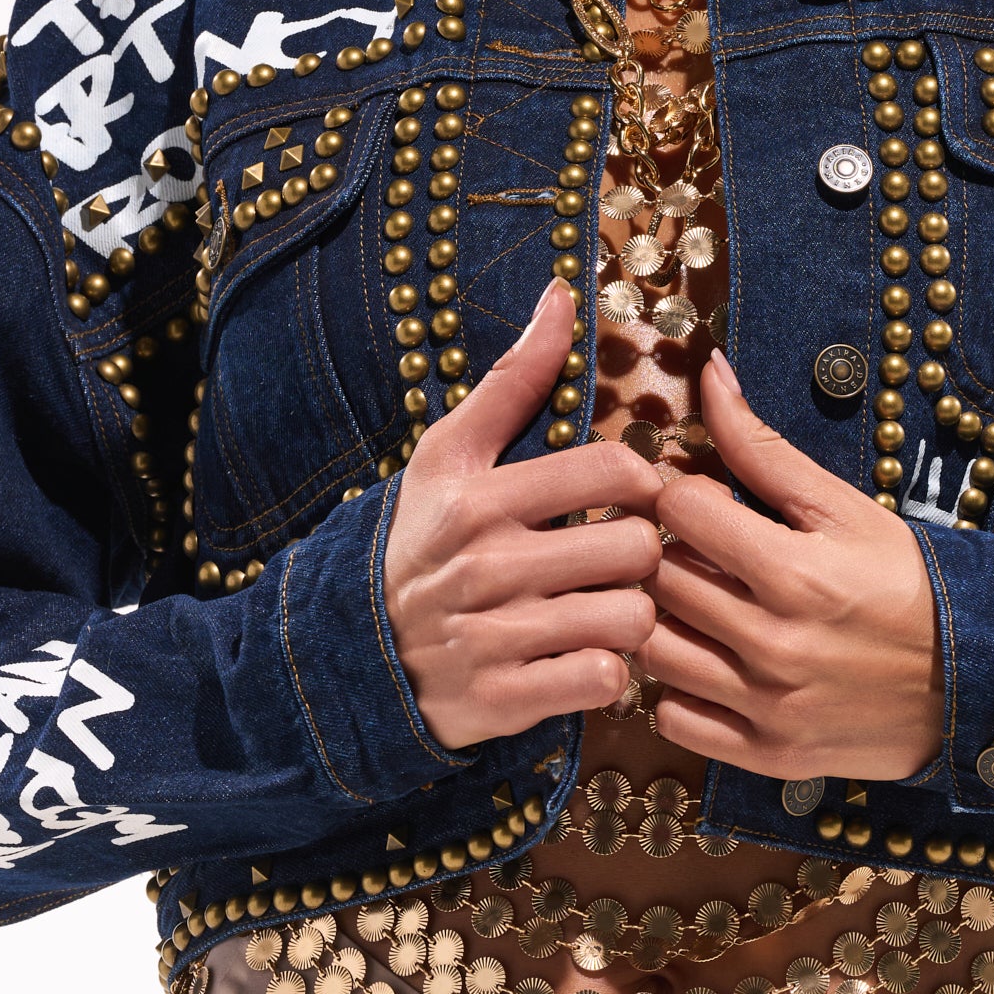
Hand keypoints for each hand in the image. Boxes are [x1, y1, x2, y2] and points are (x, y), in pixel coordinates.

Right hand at [383, 282, 660, 746]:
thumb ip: (515, 378)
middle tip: (621, 560)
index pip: (614, 472)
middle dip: (640, 555)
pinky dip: (608, 673)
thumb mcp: (450, 455)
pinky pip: (604, 681)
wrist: (351, 654)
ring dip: (631, 618)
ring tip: (608, 608)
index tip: (630, 497)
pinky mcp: (503, 701)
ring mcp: (494, 637)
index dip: (642, 482)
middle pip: (636, 548)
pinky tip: (587, 657)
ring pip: (631, 618)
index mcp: (479, 498)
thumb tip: (564, 293)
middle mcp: (487, 565)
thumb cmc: (419, 541)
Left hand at [644, 349, 943, 780]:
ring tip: (699, 606)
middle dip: (669, 552)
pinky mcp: (768, 756)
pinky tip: (710, 663)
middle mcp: (774, 644)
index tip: (704, 501)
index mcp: (795, 571)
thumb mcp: (845, 508)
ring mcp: (768, 707)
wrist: (978, 683)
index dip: (682, 493)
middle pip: (660, 578)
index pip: (677, 509)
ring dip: (664, 619)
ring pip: (654, 649)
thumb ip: (763, 447)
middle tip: (699, 552)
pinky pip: (672, 718)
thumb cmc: (908, 582)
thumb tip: (711, 372)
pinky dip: (677, 690)